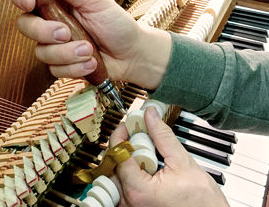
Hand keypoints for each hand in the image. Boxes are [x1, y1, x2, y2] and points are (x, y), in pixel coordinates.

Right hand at [10, 0, 171, 89]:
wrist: (131, 53)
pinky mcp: (63, 65)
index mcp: (58, 2)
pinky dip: (74, 68)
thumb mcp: (95, 0)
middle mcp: (53, 23)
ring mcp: (57, 46)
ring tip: (89, 50)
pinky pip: (55, 70)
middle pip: (26, 26)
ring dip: (67, 53)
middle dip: (44, 32)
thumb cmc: (116, 23)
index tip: (28, 2)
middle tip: (66, 33)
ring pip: (41, 52)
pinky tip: (90, 63)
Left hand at [110, 107, 228, 206]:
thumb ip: (163, 136)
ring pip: (116, 176)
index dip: (120, 136)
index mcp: (139, 190)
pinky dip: (129, 173)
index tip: (126, 126)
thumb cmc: (201, 201)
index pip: (118, 155)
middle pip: (113, 166)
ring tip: (143, 153)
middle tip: (135, 137)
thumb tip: (151, 116)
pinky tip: (144, 167)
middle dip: (123, 147)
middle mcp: (130, 202)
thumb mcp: (182, 162)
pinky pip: (122, 187)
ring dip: (126, 160)